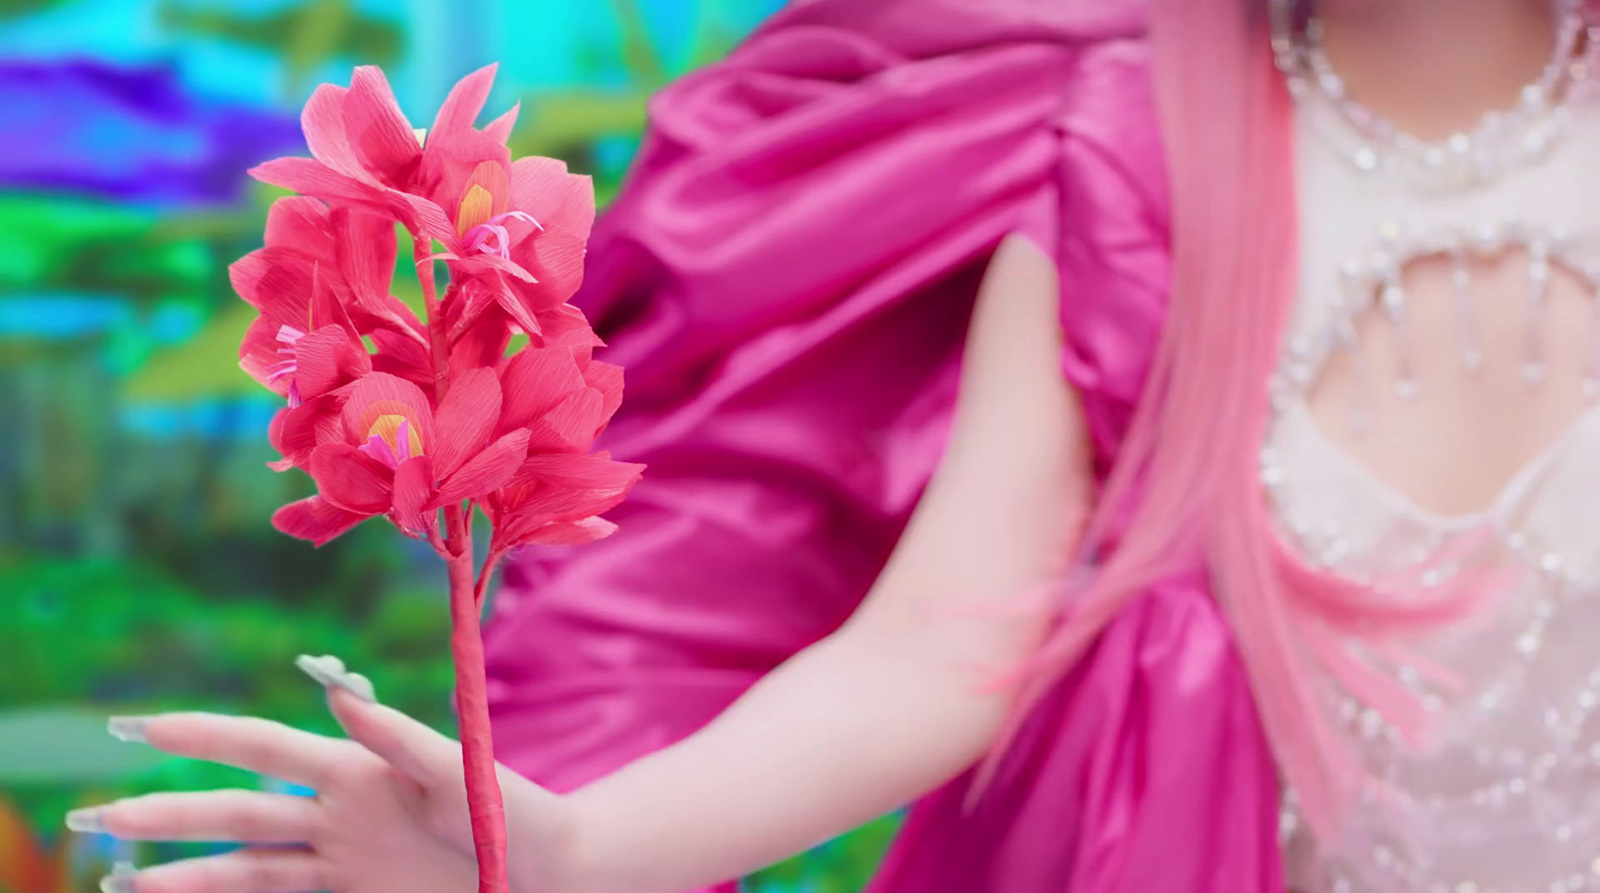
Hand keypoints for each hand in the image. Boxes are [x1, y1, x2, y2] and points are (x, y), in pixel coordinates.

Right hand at [69, 656, 574, 892]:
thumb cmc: (508, 811)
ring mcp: (340, 854)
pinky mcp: (352, 888)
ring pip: (245, 860)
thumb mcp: (457, 772)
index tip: (147, 725)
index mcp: (357, 769)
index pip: (266, 749)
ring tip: (123, 874)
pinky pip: (278, 891)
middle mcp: (337, 809)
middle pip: (238, 810)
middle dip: (170, 811)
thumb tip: (338, 693)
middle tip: (100, 816)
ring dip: (185, 866)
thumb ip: (399, 737)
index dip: (207, 737)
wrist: (543, 867)